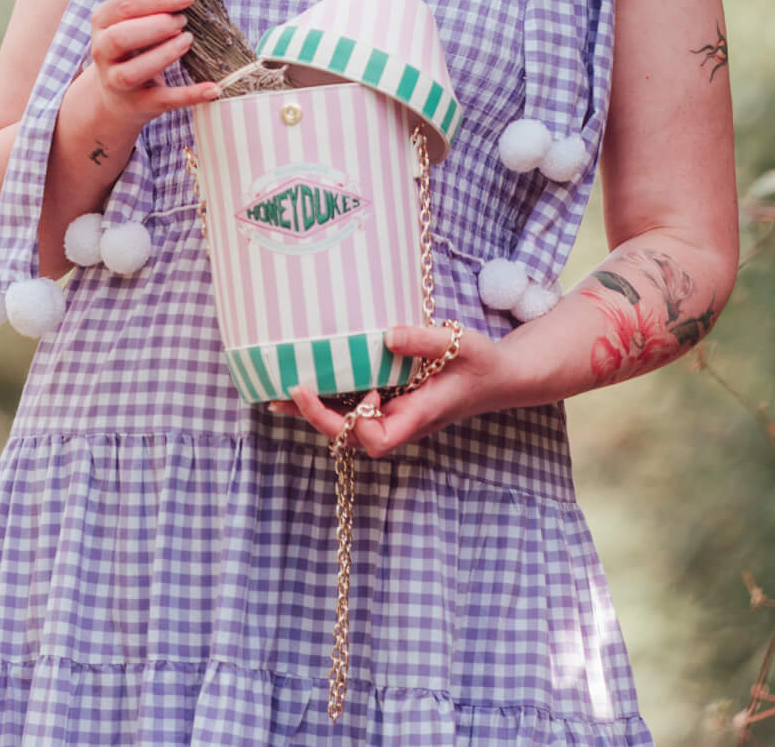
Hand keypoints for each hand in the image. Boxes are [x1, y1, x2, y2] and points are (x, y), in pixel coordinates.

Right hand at [88, 0, 219, 123]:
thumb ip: (158, 0)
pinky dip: (190, 95)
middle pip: (121, 38)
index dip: (158, 0)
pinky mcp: (138, 105)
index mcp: (102, 23)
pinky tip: (214, 88)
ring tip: (188, 41)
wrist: (116, 97)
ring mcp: (117, 82)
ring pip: (134, 71)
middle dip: (156, 26)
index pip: (124, 7)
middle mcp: (102, 52)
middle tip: (183, 21)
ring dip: (165, 54)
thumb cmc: (134, 45)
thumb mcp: (135, 20)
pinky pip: (163, 100)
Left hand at [266, 323, 506, 455]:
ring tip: (276, 391)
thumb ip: (423, 341)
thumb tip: (385, 335)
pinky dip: (331, 395)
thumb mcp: (459, 345)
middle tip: (283, 392)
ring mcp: (394, 414)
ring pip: (348, 422)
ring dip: (315, 408)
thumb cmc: (481, 363)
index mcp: (417, 417)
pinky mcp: (392, 402)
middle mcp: (400, 422)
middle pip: (351, 435)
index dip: (350, 422)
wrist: (498, 377)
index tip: (339, 392)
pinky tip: (309, 379)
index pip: (375, 439)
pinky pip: (356, 404)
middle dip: (315, 417)